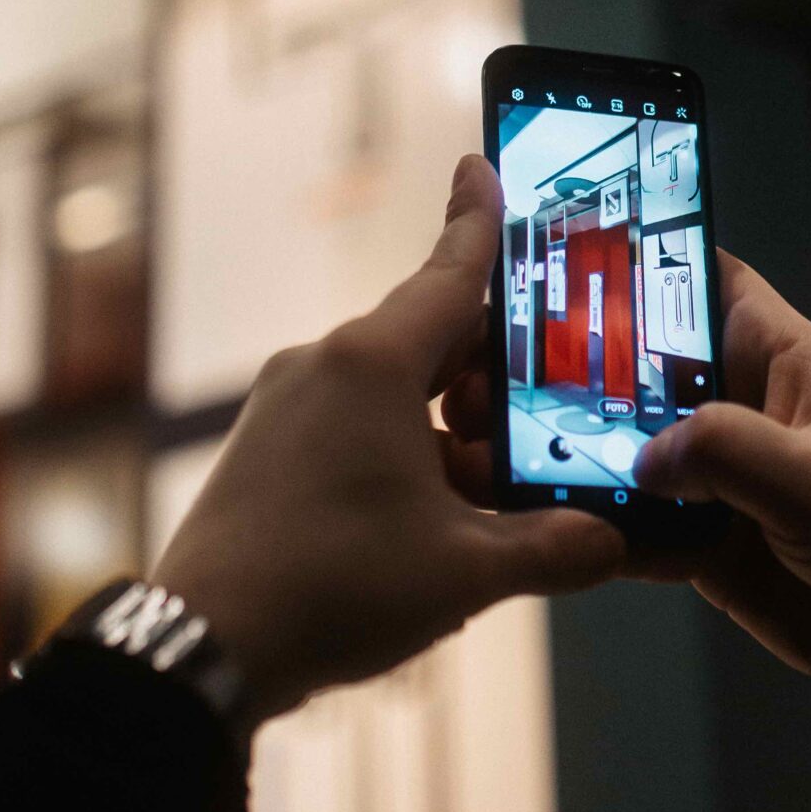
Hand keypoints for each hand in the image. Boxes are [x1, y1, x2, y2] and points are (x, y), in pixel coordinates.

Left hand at [153, 156, 623, 729]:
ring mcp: (282, 405)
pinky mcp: (261, 448)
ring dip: (446, 425)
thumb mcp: (466, 572)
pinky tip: (429, 514)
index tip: (484, 164)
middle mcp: (322, 364)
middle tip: (546, 398)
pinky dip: (398, 448)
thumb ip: (551, 548)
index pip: (449, 270)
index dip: (479, 219)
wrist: (201, 648)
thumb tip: (609, 541)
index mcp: (373, 364)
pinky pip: (348, 423)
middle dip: (489, 366)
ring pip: (389, 388)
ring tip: (492, 489)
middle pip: (428, 335)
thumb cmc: (331, 591)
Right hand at [442, 251, 810, 689]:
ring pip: (620, 448)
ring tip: (484, 447)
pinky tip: (532, 521)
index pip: (703, 282)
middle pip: (639, 366)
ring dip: (560, 451)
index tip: (561, 252)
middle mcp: (740, 409)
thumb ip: (731, 454)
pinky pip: (628, 524)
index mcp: (780, 360)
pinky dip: (584, 525)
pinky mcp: (703, 544)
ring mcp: (717, 478)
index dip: (641, 260)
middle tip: (488, 368)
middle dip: (567, 367)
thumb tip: (648, 454)